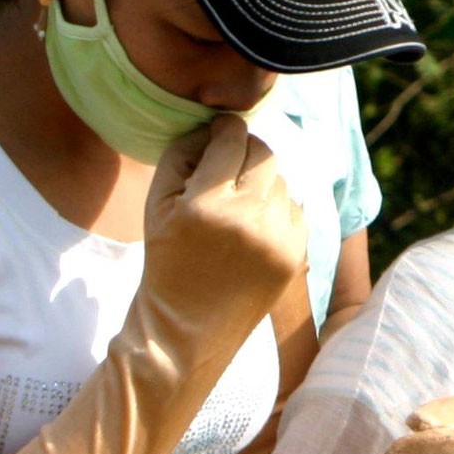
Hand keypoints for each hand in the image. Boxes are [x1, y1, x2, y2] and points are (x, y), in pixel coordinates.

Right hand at [136, 116, 306, 355]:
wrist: (187, 328)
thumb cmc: (167, 260)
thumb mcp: (157, 204)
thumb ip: (183, 153)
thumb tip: (214, 125)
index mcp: (207, 204)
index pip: (231, 138)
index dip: (223, 130)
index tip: (218, 134)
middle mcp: (248, 218)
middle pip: (264, 153)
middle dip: (245, 152)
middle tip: (228, 166)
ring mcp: (278, 237)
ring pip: (281, 180)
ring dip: (260, 184)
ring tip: (234, 210)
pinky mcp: (297, 253)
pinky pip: (295, 207)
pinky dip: (276, 209)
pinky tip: (252, 230)